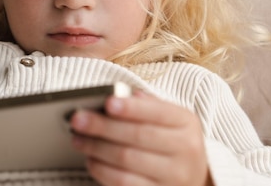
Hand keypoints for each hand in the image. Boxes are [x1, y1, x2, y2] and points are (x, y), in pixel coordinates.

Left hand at [70, 92, 211, 185]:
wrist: (193, 178)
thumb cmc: (174, 142)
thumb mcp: (172, 120)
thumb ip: (149, 106)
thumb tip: (120, 95)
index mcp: (187, 124)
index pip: (157, 112)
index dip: (131, 107)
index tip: (107, 102)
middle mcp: (185, 151)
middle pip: (137, 136)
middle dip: (103, 126)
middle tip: (78, 119)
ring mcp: (173, 177)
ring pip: (127, 160)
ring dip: (97, 148)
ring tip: (78, 139)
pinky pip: (124, 184)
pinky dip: (102, 170)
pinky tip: (91, 160)